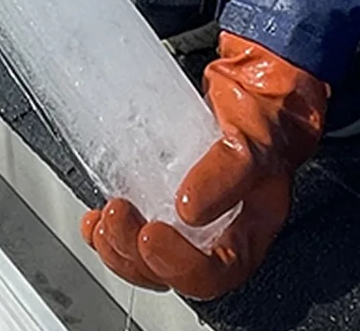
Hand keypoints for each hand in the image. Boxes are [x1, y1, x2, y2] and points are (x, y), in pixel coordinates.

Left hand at [80, 32, 327, 299]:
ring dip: (117, 246)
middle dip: (135, 254)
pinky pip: (130, 232)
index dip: (178, 266)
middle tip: (117, 216)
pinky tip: (94, 218)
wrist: (254, 87)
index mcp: (247, 233)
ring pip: (146, 259)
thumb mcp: (255, 140)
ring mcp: (186, 221)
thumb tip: (189, 210)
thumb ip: (229, 173)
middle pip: (172, 273)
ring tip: (104, 218)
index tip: (152, 234)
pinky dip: (106, 233)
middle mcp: (216, 235)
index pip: (215, 272)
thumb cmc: (265, 116)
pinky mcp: (159, 201)